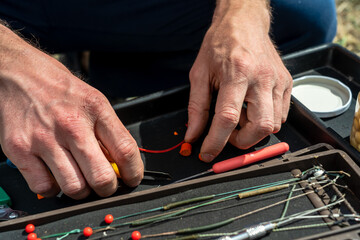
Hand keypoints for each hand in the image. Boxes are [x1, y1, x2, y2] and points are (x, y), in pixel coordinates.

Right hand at [0, 25, 143, 198]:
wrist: (17, 73)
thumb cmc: (58, 87)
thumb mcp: (93, 100)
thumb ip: (107, 130)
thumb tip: (119, 163)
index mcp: (95, 109)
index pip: (125, 151)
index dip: (133, 172)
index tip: (132, 179)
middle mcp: (72, 124)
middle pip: (102, 177)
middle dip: (108, 189)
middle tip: (105, 185)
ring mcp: (45, 138)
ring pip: (75, 188)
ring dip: (82, 191)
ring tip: (80, 181)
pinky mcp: (20, 149)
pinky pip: (43, 187)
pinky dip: (53, 189)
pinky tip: (55, 176)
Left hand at [185, 0, 292, 161]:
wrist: (243, 23)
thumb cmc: (219, 45)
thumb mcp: (199, 74)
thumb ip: (197, 108)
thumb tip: (193, 135)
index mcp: (237, 73)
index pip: (228, 118)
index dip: (216, 141)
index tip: (207, 153)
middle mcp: (262, 78)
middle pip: (260, 127)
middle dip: (242, 142)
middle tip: (229, 135)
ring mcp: (278, 81)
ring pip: (274, 124)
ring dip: (254, 131)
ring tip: (241, 115)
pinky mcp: (287, 83)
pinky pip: (282, 114)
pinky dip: (266, 120)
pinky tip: (252, 109)